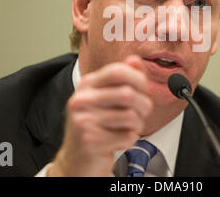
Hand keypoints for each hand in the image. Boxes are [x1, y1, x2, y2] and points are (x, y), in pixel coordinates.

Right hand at [47, 55, 152, 175]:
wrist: (75, 160)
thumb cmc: (95, 126)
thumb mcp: (106, 98)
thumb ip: (122, 78)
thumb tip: (134, 60)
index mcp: (87, 84)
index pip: (118, 71)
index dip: (139, 79)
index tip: (144, 89)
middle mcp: (82, 100)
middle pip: (128, 94)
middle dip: (144, 105)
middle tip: (141, 113)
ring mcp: (83, 120)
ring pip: (131, 116)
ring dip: (137, 125)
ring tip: (128, 128)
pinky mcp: (90, 141)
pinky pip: (127, 136)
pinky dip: (130, 140)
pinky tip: (118, 140)